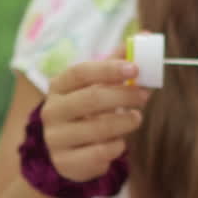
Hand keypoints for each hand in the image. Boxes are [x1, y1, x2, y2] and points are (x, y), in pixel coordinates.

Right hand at [42, 58, 149, 181]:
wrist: (68, 153)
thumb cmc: (88, 112)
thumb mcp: (97, 86)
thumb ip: (118, 62)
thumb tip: (146, 35)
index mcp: (58, 86)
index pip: (80, 72)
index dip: (108, 69)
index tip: (135, 69)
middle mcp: (52, 111)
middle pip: (90, 99)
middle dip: (123, 95)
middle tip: (144, 95)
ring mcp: (55, 138)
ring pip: (98, 128)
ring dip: (124, 122)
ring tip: (136, 118)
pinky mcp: (65, 162)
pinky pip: (99, 153)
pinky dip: (116, 147)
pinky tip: (119, 142)